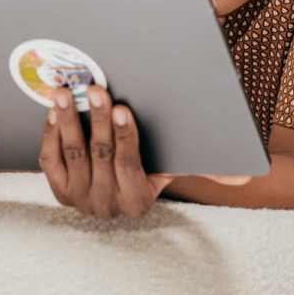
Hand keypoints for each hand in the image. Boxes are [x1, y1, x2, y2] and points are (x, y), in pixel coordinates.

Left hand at [39, 86, 248, 218]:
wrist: (115, 193)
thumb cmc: (152, 167)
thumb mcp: (177, 168)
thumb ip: (208, 169)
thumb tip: (243, 181)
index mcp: (138, 201)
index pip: (129, 165)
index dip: (125, 136)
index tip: (122, 107)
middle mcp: (106, 206)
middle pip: (99, 156)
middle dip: (96, 119)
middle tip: (94, 88)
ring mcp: (78, 199)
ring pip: (72, 154)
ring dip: (68, 120)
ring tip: (66, 91)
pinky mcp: (58, 190)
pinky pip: (50, 160)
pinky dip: (52, 132)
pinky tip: (55, 110)